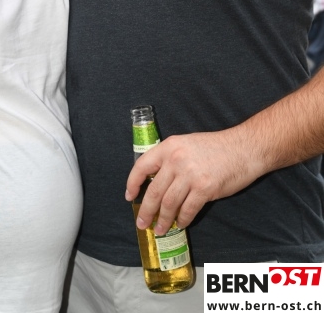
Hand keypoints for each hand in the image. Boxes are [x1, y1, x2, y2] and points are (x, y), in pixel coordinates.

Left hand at [125, 128, 263, 234]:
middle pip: (154, 190)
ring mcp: (190, 174)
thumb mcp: (186, 144)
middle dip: (146, 210)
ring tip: (160, 229)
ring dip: (163, 219)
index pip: (142, 166)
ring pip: (169, 203)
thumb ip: (171, 158)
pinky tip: (180, 223)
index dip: (133, 183)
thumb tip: (157, 180)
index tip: (129, 196)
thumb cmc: (215, 147)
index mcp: (169, 146)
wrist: (242, 148)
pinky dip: (182, 219)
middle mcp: (176, 159)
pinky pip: (187, 209)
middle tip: (142, 223)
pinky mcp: (204, 188)